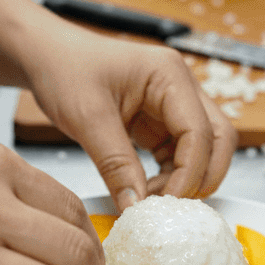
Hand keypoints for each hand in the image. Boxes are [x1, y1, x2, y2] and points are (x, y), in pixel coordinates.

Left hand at [25, 25, 237, 212]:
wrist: (45, 57)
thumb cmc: (64, 69)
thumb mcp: (86, 118)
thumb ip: (115, 163)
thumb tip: (136, 206)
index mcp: (169, 75)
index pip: (200, 131)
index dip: (190, 173)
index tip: (165, 204)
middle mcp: (180, 87)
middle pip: (219, 140)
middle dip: (202, 177)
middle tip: (171, 207)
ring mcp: (173, 105)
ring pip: (204, 150)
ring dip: (186, 179)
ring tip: (150, 200)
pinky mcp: (160, 122)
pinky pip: (179, 155)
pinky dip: (170, 177)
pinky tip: (145, 191)